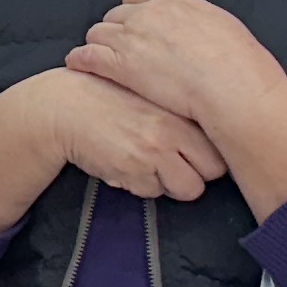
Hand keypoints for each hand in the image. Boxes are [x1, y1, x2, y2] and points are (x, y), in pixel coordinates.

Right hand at [36, 68, 230, 201]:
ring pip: (188, 189)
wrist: (64, 107)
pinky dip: (141, 185)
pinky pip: (153, 192)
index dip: (210, 153)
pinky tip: (126, 165)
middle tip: (176, 164)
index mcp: (179, 108)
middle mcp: (172, 130)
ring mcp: (154, 152)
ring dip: (171, 183)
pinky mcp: (133, 171)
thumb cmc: (107, 99)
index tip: (197, 152)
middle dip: (198, 172)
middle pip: (213, 171)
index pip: (221, 144)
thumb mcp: (149, 93)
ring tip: (148, 165)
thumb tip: (214, 136)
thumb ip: (180, 112)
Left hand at [64, 0, 286, 216]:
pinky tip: (78, 66)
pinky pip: (86, 56)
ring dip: (97, 45)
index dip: (133, 12)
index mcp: (174, 1)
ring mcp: (130, 37)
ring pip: (97, 33)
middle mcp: (147, 14)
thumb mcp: (223, 27)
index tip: (133, 24)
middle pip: (115, 15)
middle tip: (115, 47)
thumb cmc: (238, 65)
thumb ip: (199, 23)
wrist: (231, 89)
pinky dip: (80, 60)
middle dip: (114, 29)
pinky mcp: (118, 64)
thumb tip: (199, 30)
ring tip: (95, 58)